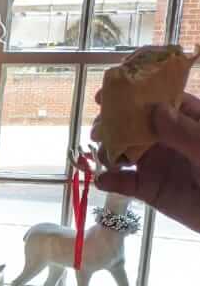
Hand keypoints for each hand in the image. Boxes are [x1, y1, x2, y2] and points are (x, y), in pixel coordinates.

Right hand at [96, 94, 199, 233]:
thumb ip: (185, 132)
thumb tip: (156, 109)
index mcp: (186, 121)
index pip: (156, 100)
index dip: (130, 96)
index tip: (105, 97)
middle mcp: (166, 139)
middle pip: (132, 124)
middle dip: (112, 125)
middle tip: (99, 132)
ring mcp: (156, 163)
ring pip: (123, 151)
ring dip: (107, 151)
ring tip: (101, 157)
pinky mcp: (149, 189)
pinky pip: (125, 183)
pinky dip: (110, 180)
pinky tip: (104, 180)